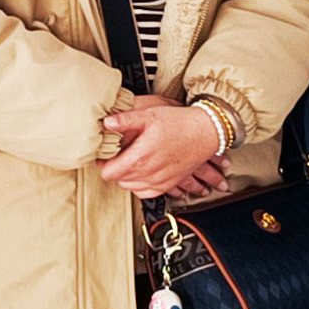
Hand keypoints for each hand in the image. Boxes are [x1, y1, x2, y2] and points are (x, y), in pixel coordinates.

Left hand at [99, 101, 227, 198]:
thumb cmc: (179, 123)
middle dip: (114, 168)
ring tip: (127, 162)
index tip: (104, 154)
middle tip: (115, 155)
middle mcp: (149, 173)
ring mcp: (160, 181)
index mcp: (141, 157)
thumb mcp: (149, 115)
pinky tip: (139, 174)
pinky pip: (146, 193)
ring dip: (126, 177)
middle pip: (118, 180)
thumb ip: (125, 120)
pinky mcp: (168, 184)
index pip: (109, 172)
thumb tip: (105, 123)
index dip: (102, 163)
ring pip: (130, 187)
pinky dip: (139, 185)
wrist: (206, 132)